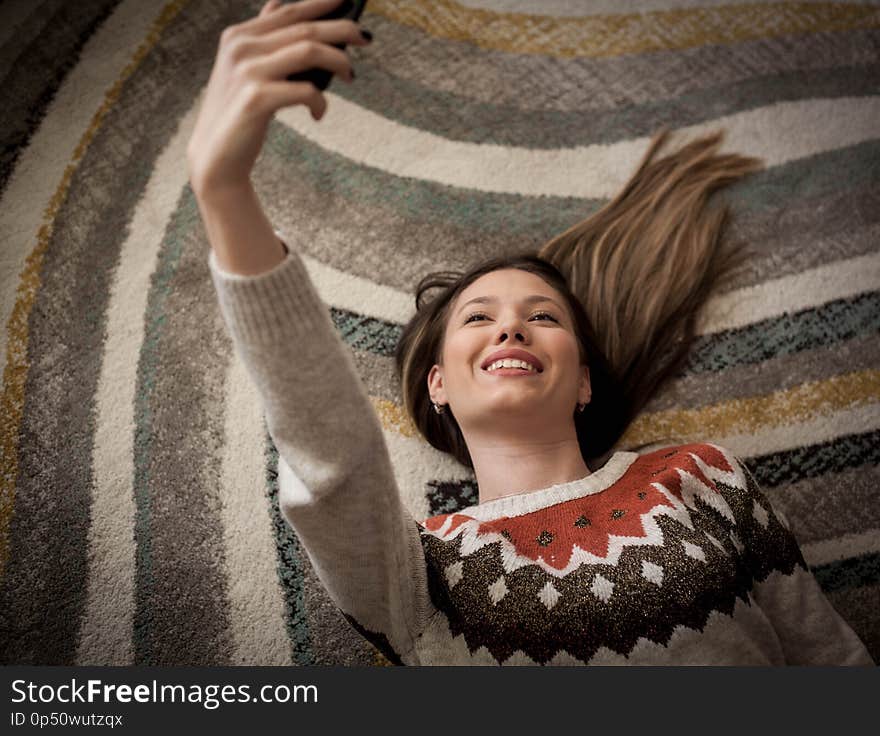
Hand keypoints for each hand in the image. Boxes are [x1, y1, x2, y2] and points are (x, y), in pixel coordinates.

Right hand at [186, 0, 368, 195]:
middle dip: (342, 29)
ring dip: (339, 61)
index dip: (322, 3)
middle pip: (305, 28)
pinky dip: (320, 102)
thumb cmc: (238, 114)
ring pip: (309, 51)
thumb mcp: (243, 68)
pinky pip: (306, 91)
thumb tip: (278, 4)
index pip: (289, 10)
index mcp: (239, 36)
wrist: (216, 158)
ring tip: (350, 75)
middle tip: (366, 38)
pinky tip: (319, 113)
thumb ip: (261, 38)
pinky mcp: (257, 98)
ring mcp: (247, 71)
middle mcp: (241, 47)